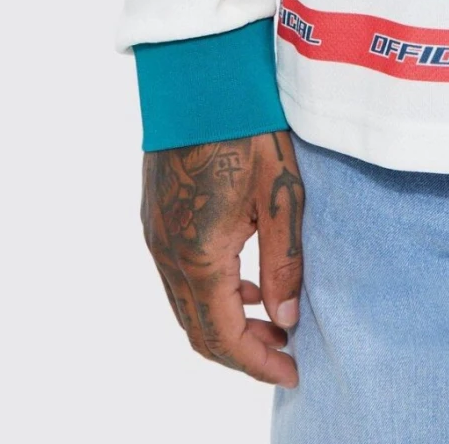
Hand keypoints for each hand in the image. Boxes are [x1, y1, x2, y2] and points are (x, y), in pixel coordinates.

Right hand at [141, 132, 305, 386]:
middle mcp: (168, 254)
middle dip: (243, 351)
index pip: (224, 337)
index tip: (293, 372)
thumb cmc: (247, 126)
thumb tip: (286, 318)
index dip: (258, 363)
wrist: (200, 75)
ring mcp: (156, 236)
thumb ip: (283, 263)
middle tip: (287, 352)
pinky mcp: (155, 218)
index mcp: (199, 254)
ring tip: (273, 320)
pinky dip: (210, 296)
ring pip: (186, 307)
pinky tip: (244, 283)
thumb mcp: (280, 195)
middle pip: (200, 332)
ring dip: (226, 325)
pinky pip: (178, 278)